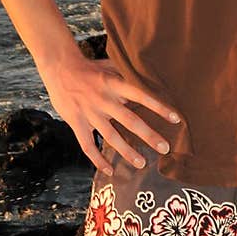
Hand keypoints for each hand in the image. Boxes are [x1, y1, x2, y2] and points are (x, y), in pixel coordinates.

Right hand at [38, 50, 180, 172]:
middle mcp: (104, 100)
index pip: (142, 96)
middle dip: (149, 136)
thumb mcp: (110, 66)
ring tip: (141, 163)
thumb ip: (128, 75)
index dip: (159, 107)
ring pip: (111, 137)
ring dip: (127, 151)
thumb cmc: (90, 68)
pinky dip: (98, 159)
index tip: (176, 119)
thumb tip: (152, 78)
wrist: (60, 68)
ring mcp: (90, 113)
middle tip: (165, 148)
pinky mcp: (77, 123)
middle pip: (130, 121)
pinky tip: (109, 169)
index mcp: (115, 84)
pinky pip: (88, 146)